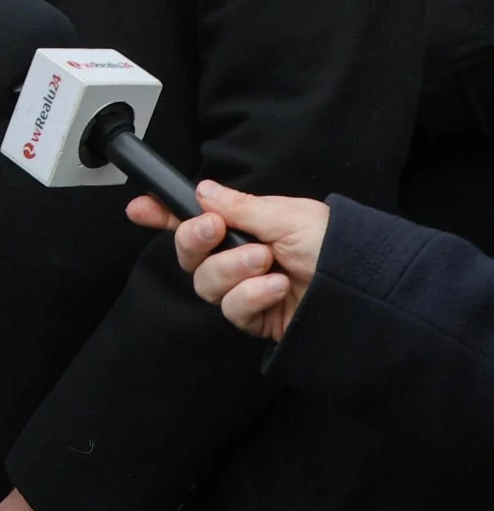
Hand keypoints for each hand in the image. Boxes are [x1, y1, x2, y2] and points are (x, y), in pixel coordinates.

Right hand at [127, 180, 327, 341]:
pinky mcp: (257, 318)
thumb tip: (202, 191)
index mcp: (248, 225)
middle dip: (194, 239)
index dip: (163, 213)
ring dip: (231, 269)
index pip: (195, 218)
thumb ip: (239, 206)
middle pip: (189, 252)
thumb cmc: (339, 248)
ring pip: (205, 282)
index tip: (139, 207)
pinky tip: (276, 288)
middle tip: (215, 230)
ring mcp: (247, 289)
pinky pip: (231, 309)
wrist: (370, 293)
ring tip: (266, 263)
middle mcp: (241, 257)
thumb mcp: (288, 215)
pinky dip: (251, 296)